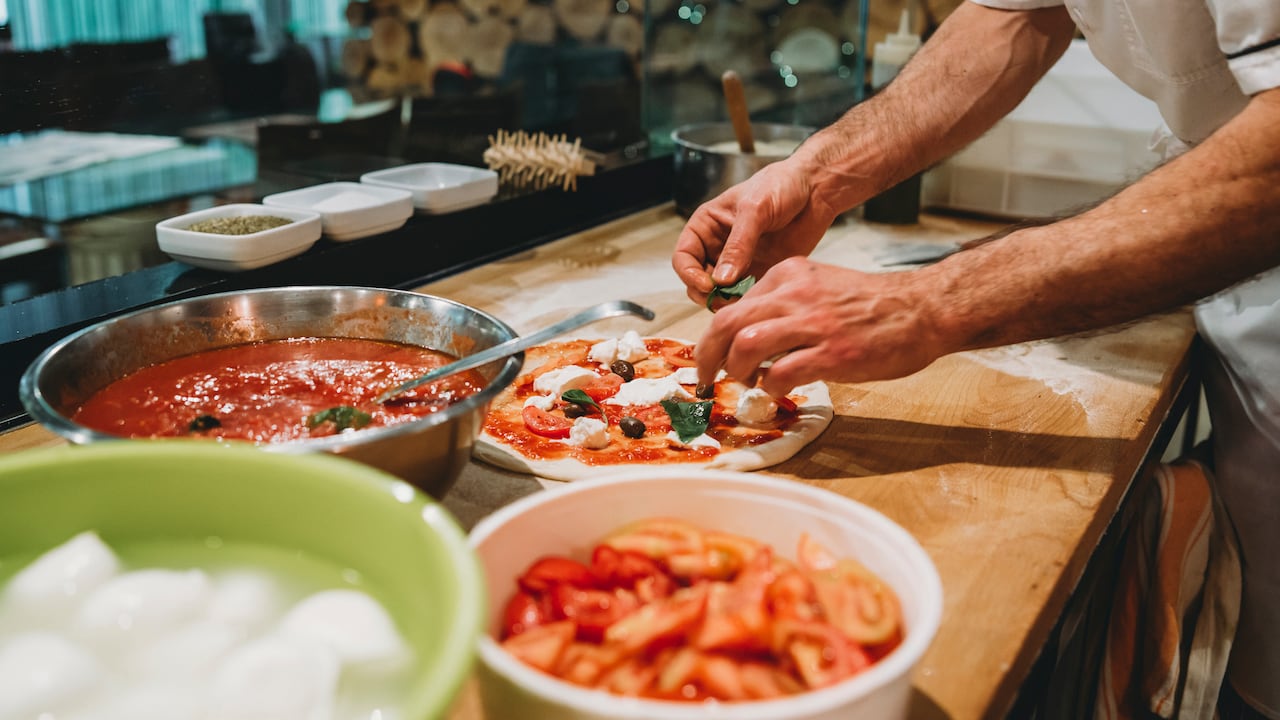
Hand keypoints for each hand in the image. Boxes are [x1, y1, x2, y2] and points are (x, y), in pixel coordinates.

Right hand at [672, 158, 840, 306]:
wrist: (815, 189)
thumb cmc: (781, 186)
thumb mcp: (755, 210)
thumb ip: (738, 245)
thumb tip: (722, 279)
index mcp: (706, 226)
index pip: (683, 256)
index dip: (689, 273)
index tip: (707, 284)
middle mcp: (718, 246)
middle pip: (696, 279)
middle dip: (705, 292)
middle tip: (722, 299)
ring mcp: (739, 262)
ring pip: (719, 292)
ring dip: (724, 301)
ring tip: (740, 302)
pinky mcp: (760, 272)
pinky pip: (745, 295)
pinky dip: (746, 302)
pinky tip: (757, 299)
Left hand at [694, 257, 951, 394]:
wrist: (922, 309)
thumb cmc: (873, 305)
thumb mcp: (820, 286)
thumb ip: (785, 305)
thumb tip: (752, 340)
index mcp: (788, 274)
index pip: (733, 306)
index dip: (714, 337)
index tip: (713, 357)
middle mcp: (794, 293)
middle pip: (726, 324)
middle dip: (706, 356)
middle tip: (706, 378)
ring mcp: (812, 323)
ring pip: (746, 345)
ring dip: (736, 372)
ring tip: (743, 384)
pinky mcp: (831, 352)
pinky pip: (781, 373)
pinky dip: (770, 388)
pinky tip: (775, 394)